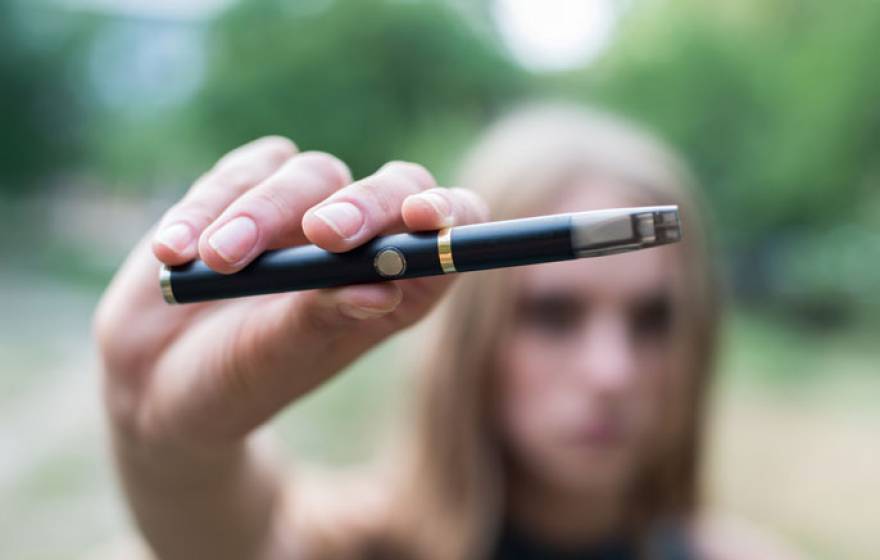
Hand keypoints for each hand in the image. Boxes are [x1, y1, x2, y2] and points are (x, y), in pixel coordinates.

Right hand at [94, 136, 489, 451]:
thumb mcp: (279, 357)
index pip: (448, 231)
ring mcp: (300, 210)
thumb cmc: (237, 382)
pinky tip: (175, 251)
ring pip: (308, 174)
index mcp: (395, 286)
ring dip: (260, 214)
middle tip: (323, 234)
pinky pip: (238, 174)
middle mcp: (358, 242)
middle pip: (390, 187)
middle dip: (360, 205)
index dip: (447, 215)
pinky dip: (206, 207)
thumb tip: (382, 286)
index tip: (422, 220)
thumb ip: (322, 316)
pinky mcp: (241, 191)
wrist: (156, 382)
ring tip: (218, 261)